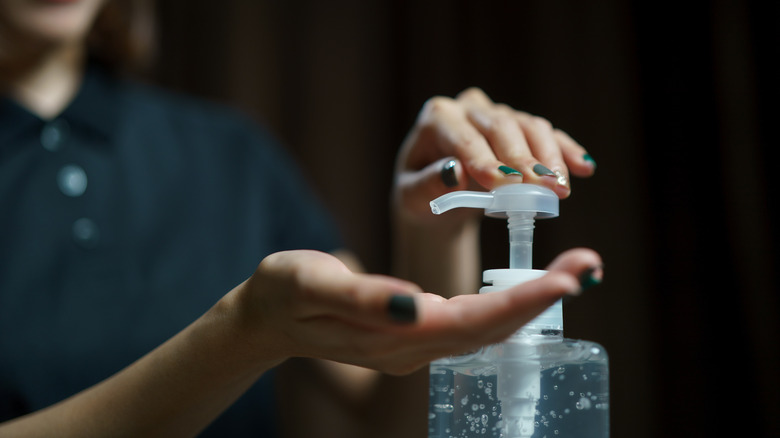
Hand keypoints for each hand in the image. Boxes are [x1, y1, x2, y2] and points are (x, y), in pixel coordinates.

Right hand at [235, 248, 601, 374]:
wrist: (265, 318)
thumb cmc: (283, 293)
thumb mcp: (310, 285)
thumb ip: (362, 296)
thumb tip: (417, 303)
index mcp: (393, 335)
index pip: (470, 323)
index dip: (520, 302)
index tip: (566, 279)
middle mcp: (413, 347)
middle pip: (490, 329)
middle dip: (542, 300)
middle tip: (590, 266)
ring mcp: (414, 344)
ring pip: (485, 328)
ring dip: (532, 303)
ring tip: (574, 272)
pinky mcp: (413, 332)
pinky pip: (470, 324)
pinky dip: (505, 305)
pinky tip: (529, 289)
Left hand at [394, 87, 595, 221]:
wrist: (434, 192)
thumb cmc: (418, 193)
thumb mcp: (411, 196)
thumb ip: (429, 184)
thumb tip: (455, 172)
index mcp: (439, 117)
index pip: (465, 138)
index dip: (485, 160)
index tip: (503, 185)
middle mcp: (469, 107)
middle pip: (502, 127)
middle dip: (523, 160)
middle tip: (542, 188)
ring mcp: (498, 113)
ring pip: (529, 127)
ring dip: (549, 158)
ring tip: (561, 189)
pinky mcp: (520, 127)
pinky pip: (548, 135)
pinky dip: (566, 151)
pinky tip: (584, 168)